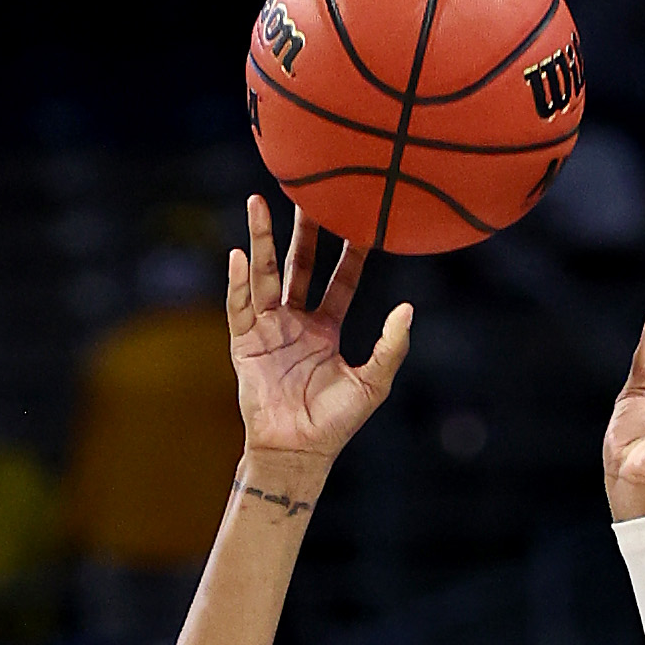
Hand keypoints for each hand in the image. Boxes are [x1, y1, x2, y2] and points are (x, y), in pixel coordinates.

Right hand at [227, 196, 411, 480]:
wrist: (299, 452)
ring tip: (257, 202)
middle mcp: (295, 322)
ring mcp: (268, 330)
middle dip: (303, 231)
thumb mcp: (372, 383)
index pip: (339, 281)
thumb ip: (390, 347)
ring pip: (264, 275)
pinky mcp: (244, 345)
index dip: (349, 253)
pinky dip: (237, 282)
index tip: (359, 220)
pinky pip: (240, 307)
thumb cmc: (335, 424)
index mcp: (325, 328)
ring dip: (259, 239)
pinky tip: (238, 255)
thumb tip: (408, 308)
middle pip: (299, 265)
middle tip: (307, 192)